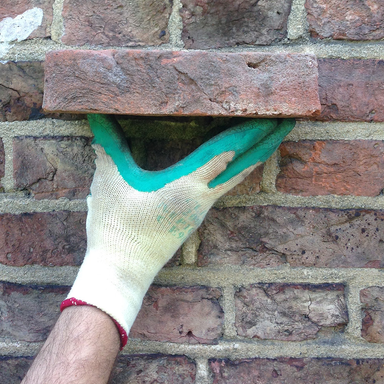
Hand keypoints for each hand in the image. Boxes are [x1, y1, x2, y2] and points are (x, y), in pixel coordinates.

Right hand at [66, 114, 293, 344]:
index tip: (269, 114)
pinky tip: (241, 164)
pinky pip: (225, 186)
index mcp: (187, 185)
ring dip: (255, 154)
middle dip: (265, 141)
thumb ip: (107, 146)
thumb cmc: (116, 228)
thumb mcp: (110, 182)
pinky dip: (238, 169)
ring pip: (237, 176)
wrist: (122, 272)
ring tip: (272, 137)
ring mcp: (201, 208)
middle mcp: (202, 196)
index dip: (248, 130)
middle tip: (288, 121)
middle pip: (243, 163)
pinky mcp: (195, 215)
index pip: (226, 151)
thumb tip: (94, 112)